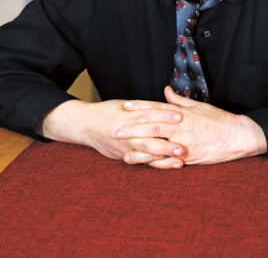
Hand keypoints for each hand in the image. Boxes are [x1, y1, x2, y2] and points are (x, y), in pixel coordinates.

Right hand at [40, 99, 186, 168]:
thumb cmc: (107, 112)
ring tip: (180, 159)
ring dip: (164, 157)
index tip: (181, 116)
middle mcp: (124, 132)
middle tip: (183, 146)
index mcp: (126, 115)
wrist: (84, 125)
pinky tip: (167, 164)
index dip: (165, 115)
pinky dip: (154, 163)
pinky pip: (140, 161)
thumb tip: (167, 103)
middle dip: (167, 142)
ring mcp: (122, 145)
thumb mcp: (124, 105)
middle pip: (148, 136)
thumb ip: (144, 106)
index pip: (148, 114)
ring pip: (145, 152)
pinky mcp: (121, 155)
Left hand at [117, 86, 266, 166]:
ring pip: (155, 143)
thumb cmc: (219, 120)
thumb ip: (179, 101)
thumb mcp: (199, 106)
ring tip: (121, 148)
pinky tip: (139, 163)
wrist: (236, 136)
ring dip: (137, 146)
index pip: (157, 108)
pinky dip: (151, 161)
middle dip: (132, 127)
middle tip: (115, 128)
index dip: (140, 107)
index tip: (125, 106)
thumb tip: (166, 91)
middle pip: (151, 125)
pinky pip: (165, 158)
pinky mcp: (186, 156)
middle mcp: (180, 126)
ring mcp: (182, 141)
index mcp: (182, 113)